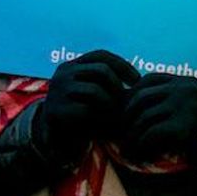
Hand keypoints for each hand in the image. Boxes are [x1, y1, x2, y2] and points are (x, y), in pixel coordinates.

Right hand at [34, 50, 139, 167]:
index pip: (101, 55)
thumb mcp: (94, 93)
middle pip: (101, 70)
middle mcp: (62, 74)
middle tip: (127, 103)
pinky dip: (101, 119)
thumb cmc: (82, 116)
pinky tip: (107, 127)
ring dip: (112, 105)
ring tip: (119, 116)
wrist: (56, 140)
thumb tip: (141, 80)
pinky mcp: (55, 111)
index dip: (122, 65)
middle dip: (118, 87)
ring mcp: (57, 91)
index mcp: (71, 65)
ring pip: (95, 90)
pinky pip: (86, 111)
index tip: (138, 80)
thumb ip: (109, 83)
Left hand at [121, 74, 196, 171]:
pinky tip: (136, 153)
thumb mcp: (183, 106)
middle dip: (126, 116)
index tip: (123, 114)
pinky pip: (152, 133)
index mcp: (184, 81)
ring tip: (126, 147)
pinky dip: (140, 144)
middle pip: (142, 96)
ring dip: (131, 135)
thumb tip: (123, 102)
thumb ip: (162, 100)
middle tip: (118, 132)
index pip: (147, 80)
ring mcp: (186, 105)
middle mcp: (185, 88)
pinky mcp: (184, 126)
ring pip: (144, 116)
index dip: (131, 96)